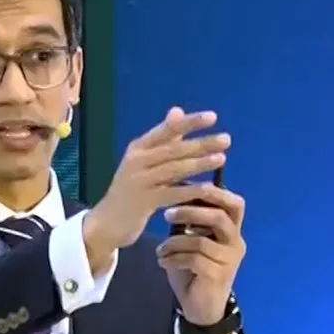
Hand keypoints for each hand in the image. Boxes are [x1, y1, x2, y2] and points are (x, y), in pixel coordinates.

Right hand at [83, 107, 229, 265]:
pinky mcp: (142, 202)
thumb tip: (178, 111)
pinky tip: (208, 188)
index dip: (190, 123)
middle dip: (201, 143)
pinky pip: (171, 194)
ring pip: (174, 169)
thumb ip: (162, 139)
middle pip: (173, 149)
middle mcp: (136, 161)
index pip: (167, 130)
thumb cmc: (131, 190)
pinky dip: (191, 190)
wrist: (107, 223)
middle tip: (226, 139)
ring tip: (222, 158)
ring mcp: (139, 181)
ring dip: (199, 163)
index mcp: (138, 148)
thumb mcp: (143, 162)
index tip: (213, 117)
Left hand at [157, 186, 245, 325]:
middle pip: (220, 217)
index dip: (215, 192)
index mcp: (232, 231)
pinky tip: (162, 261)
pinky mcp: (218, 276)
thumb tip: (175, 193)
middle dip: (191, 212)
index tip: (187, 187)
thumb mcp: (192, 241)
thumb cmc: (194, 270)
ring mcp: (229, 260)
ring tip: (161, 249)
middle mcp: (236, 243)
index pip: (235, 204)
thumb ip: (190, 222)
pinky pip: (193, 260)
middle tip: (166, 214)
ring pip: (201, 241)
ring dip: (174, 243)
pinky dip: (173, 258)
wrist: (200, 307)